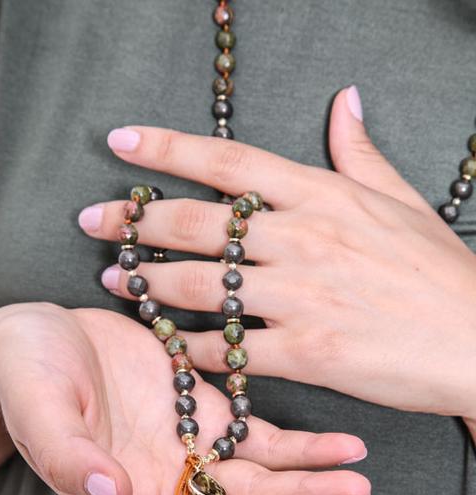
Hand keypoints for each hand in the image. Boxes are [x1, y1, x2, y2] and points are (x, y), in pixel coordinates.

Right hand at [0, 301, 370, 494]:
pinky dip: (305, 447)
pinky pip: (266, 439)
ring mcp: (191, 453)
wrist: (46, 332)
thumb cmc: (25, 375)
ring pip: (262, 489)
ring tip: (357, 488)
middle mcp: (165, 492)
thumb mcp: (38, 411)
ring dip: (311, 493)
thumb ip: (70, 457)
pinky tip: (343, 448)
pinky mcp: (208, 414)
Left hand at [79, 86, 475, 424]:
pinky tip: (170, 345)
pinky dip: (195, 349)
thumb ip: (360, 155)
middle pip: (201, 222)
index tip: (122, 144)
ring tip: (114, 280)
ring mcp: (305, 296)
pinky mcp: (309, 351)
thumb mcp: (403, 201)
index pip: (231, 162)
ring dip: (150, 282)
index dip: (169, 149)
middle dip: (136, 220)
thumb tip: (344, 102)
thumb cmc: (441, 275)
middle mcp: (306, 239)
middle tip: (95, 221)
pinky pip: (233, 349)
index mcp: (325, 196)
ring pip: (206, 286)